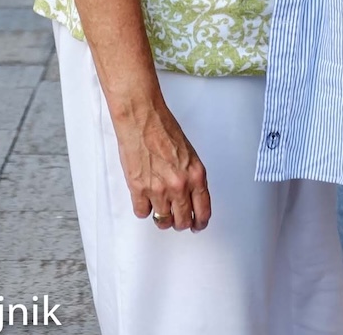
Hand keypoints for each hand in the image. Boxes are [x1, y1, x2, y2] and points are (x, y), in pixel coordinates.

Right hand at [113, 101, 211, 231]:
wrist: (142, 118)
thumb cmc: (163, 128)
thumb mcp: (189, 153)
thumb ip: (191, 176)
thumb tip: (191, 195)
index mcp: (196, 175)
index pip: (203, 211)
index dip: (200, 222)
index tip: (197, 225)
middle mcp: (179, 185)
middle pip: (182, 221)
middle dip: (180, 222)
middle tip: (176, 218)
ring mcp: (158, 190)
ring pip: (162, 221)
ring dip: (160, 216)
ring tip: (158, 204)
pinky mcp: (139, 189)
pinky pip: (142, 212)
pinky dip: (143, 207)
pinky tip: (144, 196)